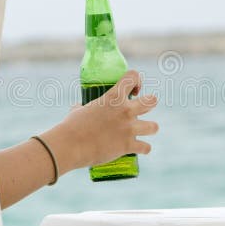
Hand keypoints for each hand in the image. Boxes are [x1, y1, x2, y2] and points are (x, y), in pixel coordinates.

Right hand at [41, 70, 158, 173]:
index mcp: (113, 97)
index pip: (132, 77)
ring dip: (150, 128)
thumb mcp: (78, 110)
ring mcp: (129, 128)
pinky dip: (144, 148)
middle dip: (150, 104)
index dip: (136, 81)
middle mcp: (125, 110)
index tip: (134, 90)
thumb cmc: (71, 126)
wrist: (70, 145)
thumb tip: (78, 108)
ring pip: (154, 126)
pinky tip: (140, 148)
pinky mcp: (128, 145)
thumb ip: (82, 107)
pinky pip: (146, 147)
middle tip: (142, 110)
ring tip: (145, 130)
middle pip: (152, 101)